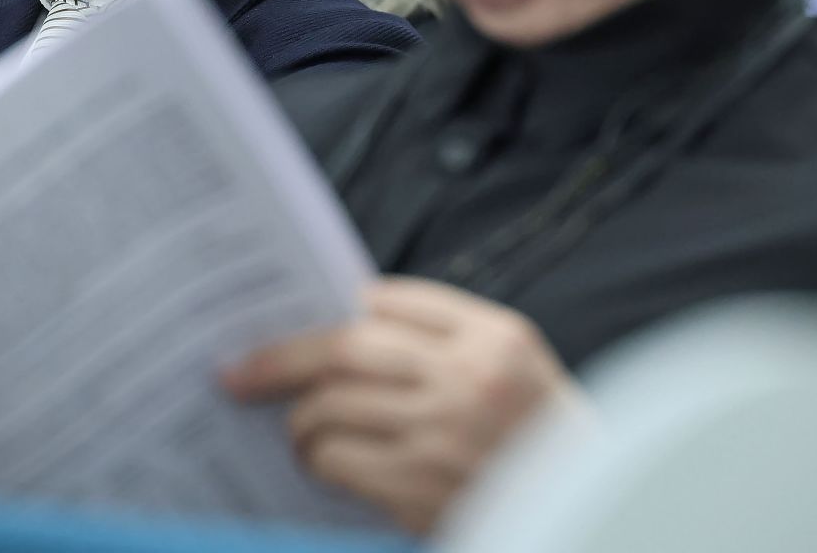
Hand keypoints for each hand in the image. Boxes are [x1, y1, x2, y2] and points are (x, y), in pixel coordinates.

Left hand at [223, 277, 577, 534]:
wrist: (579, 517)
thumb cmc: (537, 438)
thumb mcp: (515, 367)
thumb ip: (445, 335)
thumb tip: (345, 316)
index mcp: (495, 338)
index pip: (390, 300)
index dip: (334, 308)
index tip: (295, 319)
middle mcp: (468, 380)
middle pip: (343, 348)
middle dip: (280, 358)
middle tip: (237, 372)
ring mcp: (442, 436)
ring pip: (330, 406)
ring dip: (299, 417)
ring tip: (294, 427)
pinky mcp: (419, 491)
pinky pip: (338, 460)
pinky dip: (318, 458)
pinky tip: (320, 462)